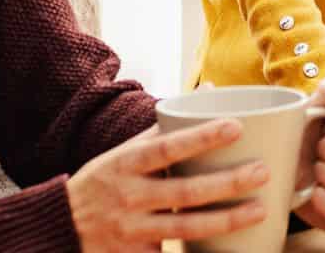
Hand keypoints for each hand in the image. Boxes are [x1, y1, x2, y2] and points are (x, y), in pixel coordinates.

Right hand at [67, 121, 268, 250]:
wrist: (62, 227)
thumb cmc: (107, 181)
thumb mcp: (127, 150)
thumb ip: (168, 125)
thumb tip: (210, 88)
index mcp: (126, 163)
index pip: (167, 147)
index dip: (201, 137)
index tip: (236, 127)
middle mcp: (128, 197)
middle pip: (184, 192)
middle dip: (227, 183)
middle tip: (262, 171)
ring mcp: (132, 231)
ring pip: (185, 228)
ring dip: (227, 220)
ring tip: (261, 209)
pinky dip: (202, 252)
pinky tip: (235, 248)